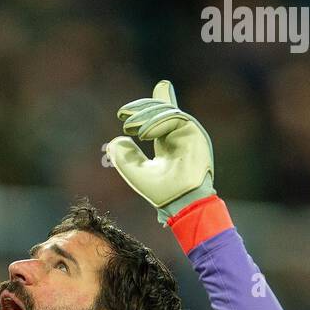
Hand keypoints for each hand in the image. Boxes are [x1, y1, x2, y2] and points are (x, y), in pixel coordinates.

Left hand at [106, 80, 214, 222]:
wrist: (181, 202)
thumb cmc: (161, 192)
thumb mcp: (136, 172)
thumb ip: (125, 157)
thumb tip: (115, 141)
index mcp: (166, 143)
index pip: (159, 118)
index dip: (148, 106)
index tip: (123, 112)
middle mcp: (178, 136)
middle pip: (161, 110)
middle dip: (141, 109)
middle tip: (123, 114)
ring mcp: (187, 133)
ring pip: (167, 111)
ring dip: (146, 116)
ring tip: (128, 127)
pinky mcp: (195, 132)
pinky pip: (175, 118)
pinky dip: (156, 122)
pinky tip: (143, 134)